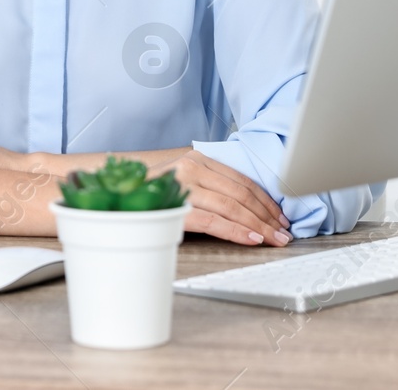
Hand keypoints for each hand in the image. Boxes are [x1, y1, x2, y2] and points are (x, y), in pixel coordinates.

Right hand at [158, 149, 291, 246]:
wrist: (113, 198)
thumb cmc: (151, 194)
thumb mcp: (184, 181)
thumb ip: (210, 186)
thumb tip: (249, 207)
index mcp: (196, 159)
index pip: (241, 180)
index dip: (265, 200)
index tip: (280, 216)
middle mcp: (191, 168)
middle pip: (241, 194)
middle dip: (267, 216)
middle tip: (284, 233)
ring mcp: (183, 186)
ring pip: (233, 207)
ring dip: (259, 226)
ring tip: (274, 239)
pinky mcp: (177, 207)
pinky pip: (215, 222)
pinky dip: (237, 231)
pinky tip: (252, 239)